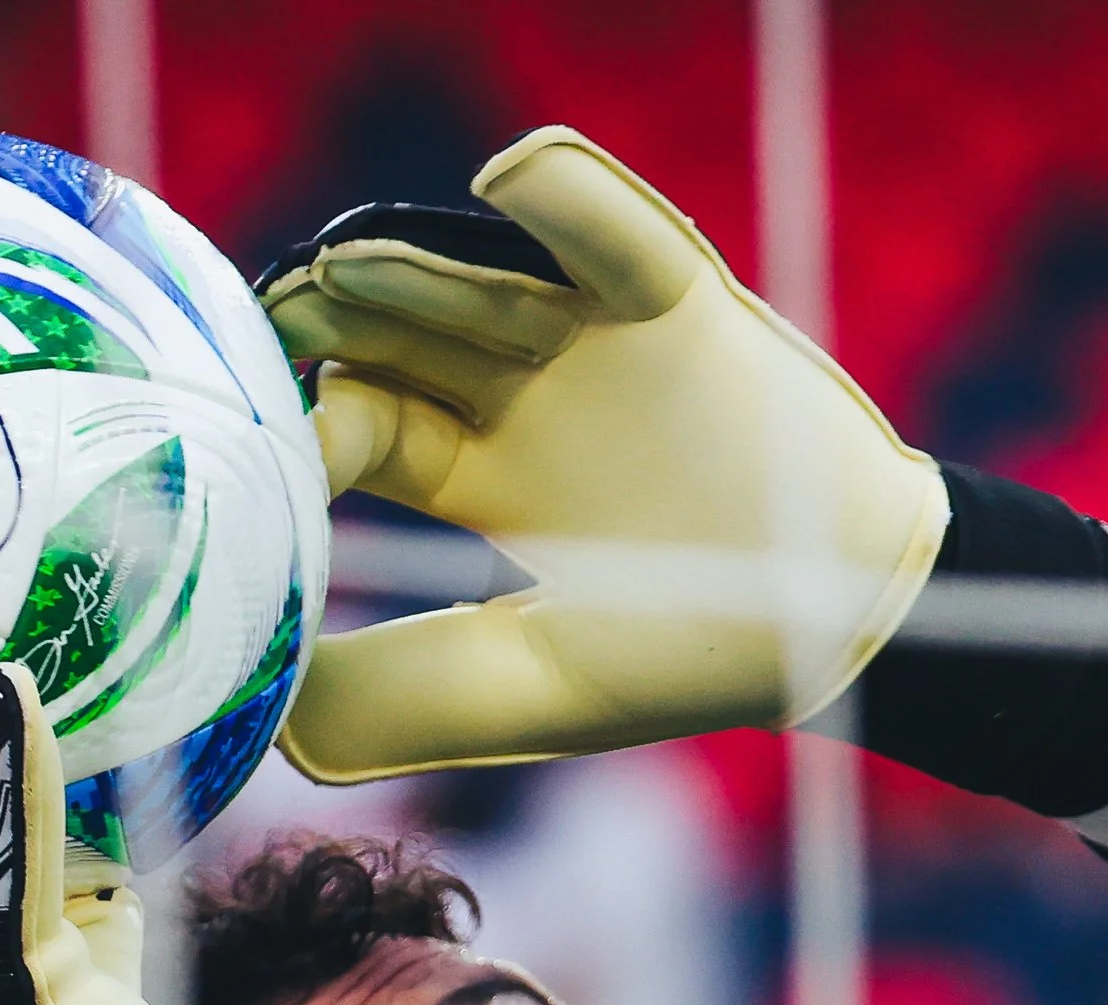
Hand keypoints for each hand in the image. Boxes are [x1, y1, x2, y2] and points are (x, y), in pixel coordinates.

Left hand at [256, 126, 949, 782]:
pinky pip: (612, 229)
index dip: (310, 429)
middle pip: (406, 332)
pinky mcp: (679, 302)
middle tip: (263, 323)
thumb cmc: (686, 656)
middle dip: (334, 319)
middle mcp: (524, 393)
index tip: (264, 453)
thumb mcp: (528, 692)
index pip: (367, 424)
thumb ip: (401, 699)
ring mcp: (597, 339)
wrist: (843, 622)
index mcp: (480, 477)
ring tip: (344, 271)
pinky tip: (504, 183)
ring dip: (412, 268)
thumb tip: (270, 718)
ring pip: (484, 278)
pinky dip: (564, 193)